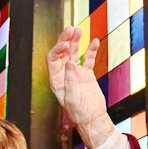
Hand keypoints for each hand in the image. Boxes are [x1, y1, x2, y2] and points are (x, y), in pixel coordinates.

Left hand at [46, 27, 112, 147]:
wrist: (93, 119)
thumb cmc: (80, 113)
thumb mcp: (73, 97)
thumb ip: (71, 80)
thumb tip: (70, 62)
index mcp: (56, 80)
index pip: (53, 59)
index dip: (57, 49)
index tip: (66, 43)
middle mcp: (64, 75)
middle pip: (61, 53)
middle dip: (65, 40)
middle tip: (71, 29)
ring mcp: (75, 73)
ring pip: (73, 53)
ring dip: (75, 41)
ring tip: (79, 31)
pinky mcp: (86, 74)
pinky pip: (87, 59)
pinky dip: (90, 50)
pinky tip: (94, 42)